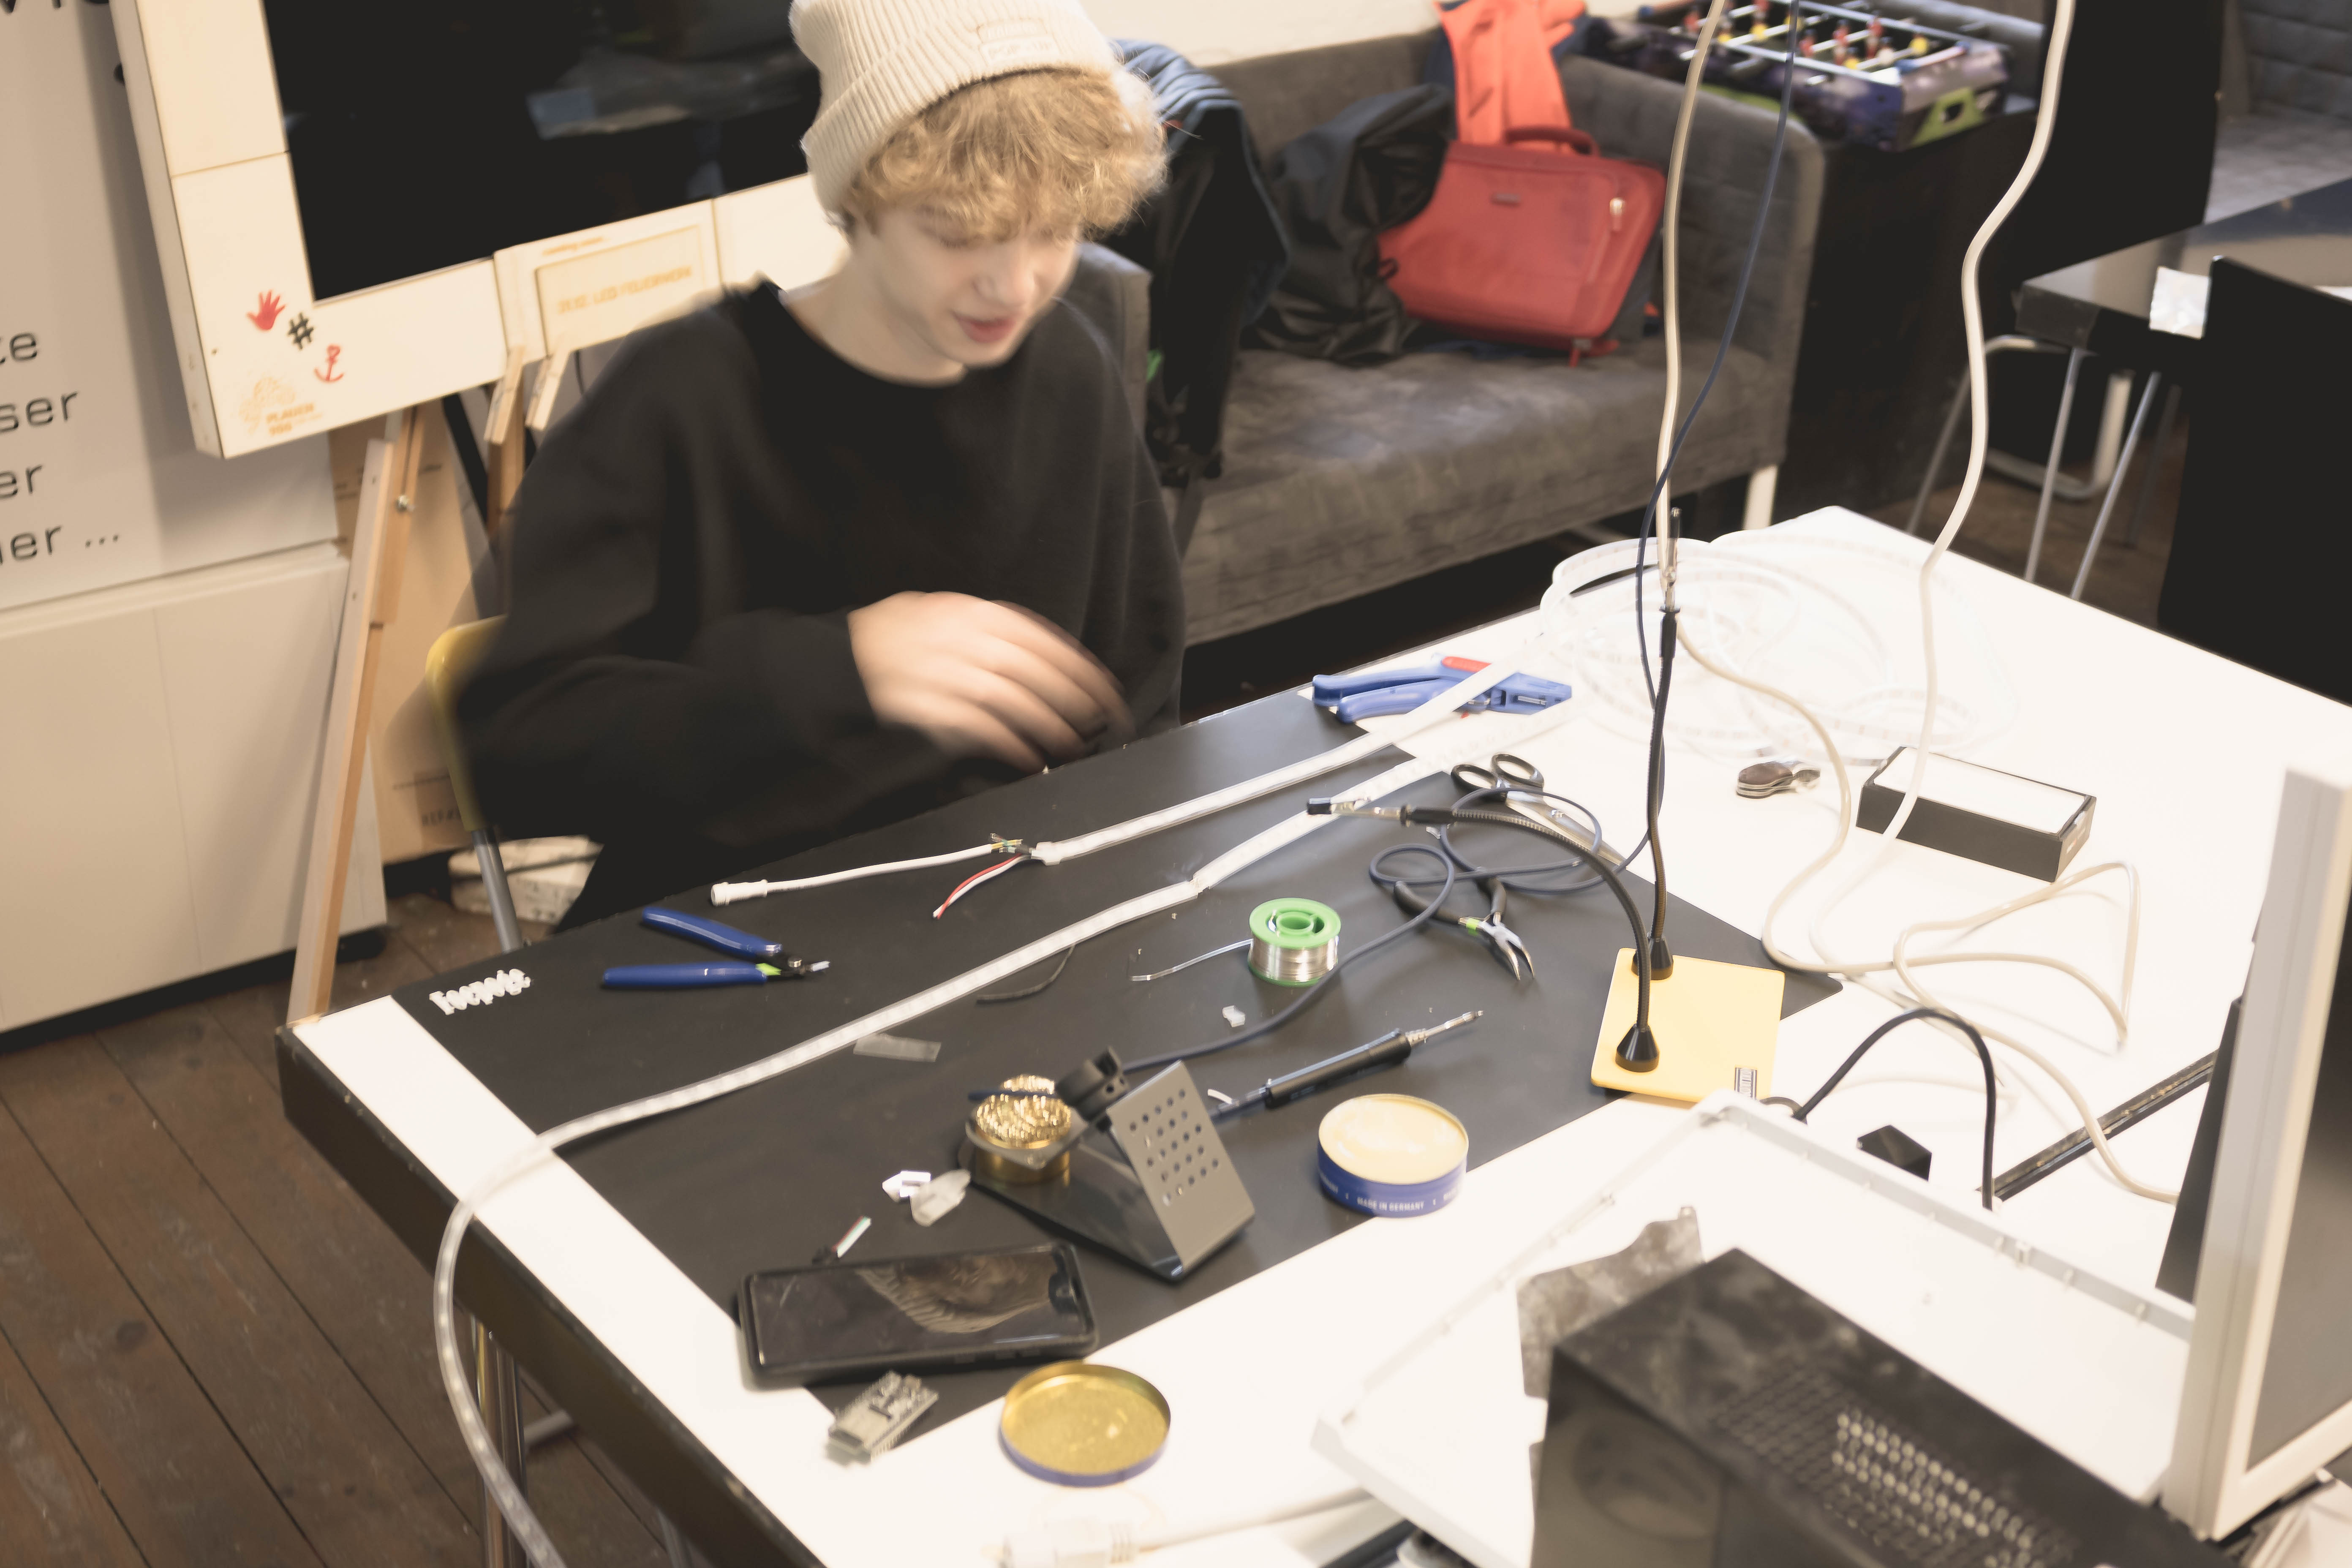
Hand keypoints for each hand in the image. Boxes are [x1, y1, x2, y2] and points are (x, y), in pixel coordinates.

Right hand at [847, 592, 1129, 770]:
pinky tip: (1028, 758)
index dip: (1077, 666)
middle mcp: (961, 640)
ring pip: (1014, 701)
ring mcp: (945, 674)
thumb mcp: (936, 614)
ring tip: (1071, 746)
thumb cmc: (889, 639)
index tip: (1102, 686)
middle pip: (1034, 671)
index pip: (1039, 639)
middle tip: (1102, 720)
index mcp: (968, 613)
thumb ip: (981, 628)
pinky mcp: (930, 709)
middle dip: (1075, 699)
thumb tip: (1032, 651)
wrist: (835, 662)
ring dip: (1049, 726)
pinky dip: (1010, 745)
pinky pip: (982, 729)